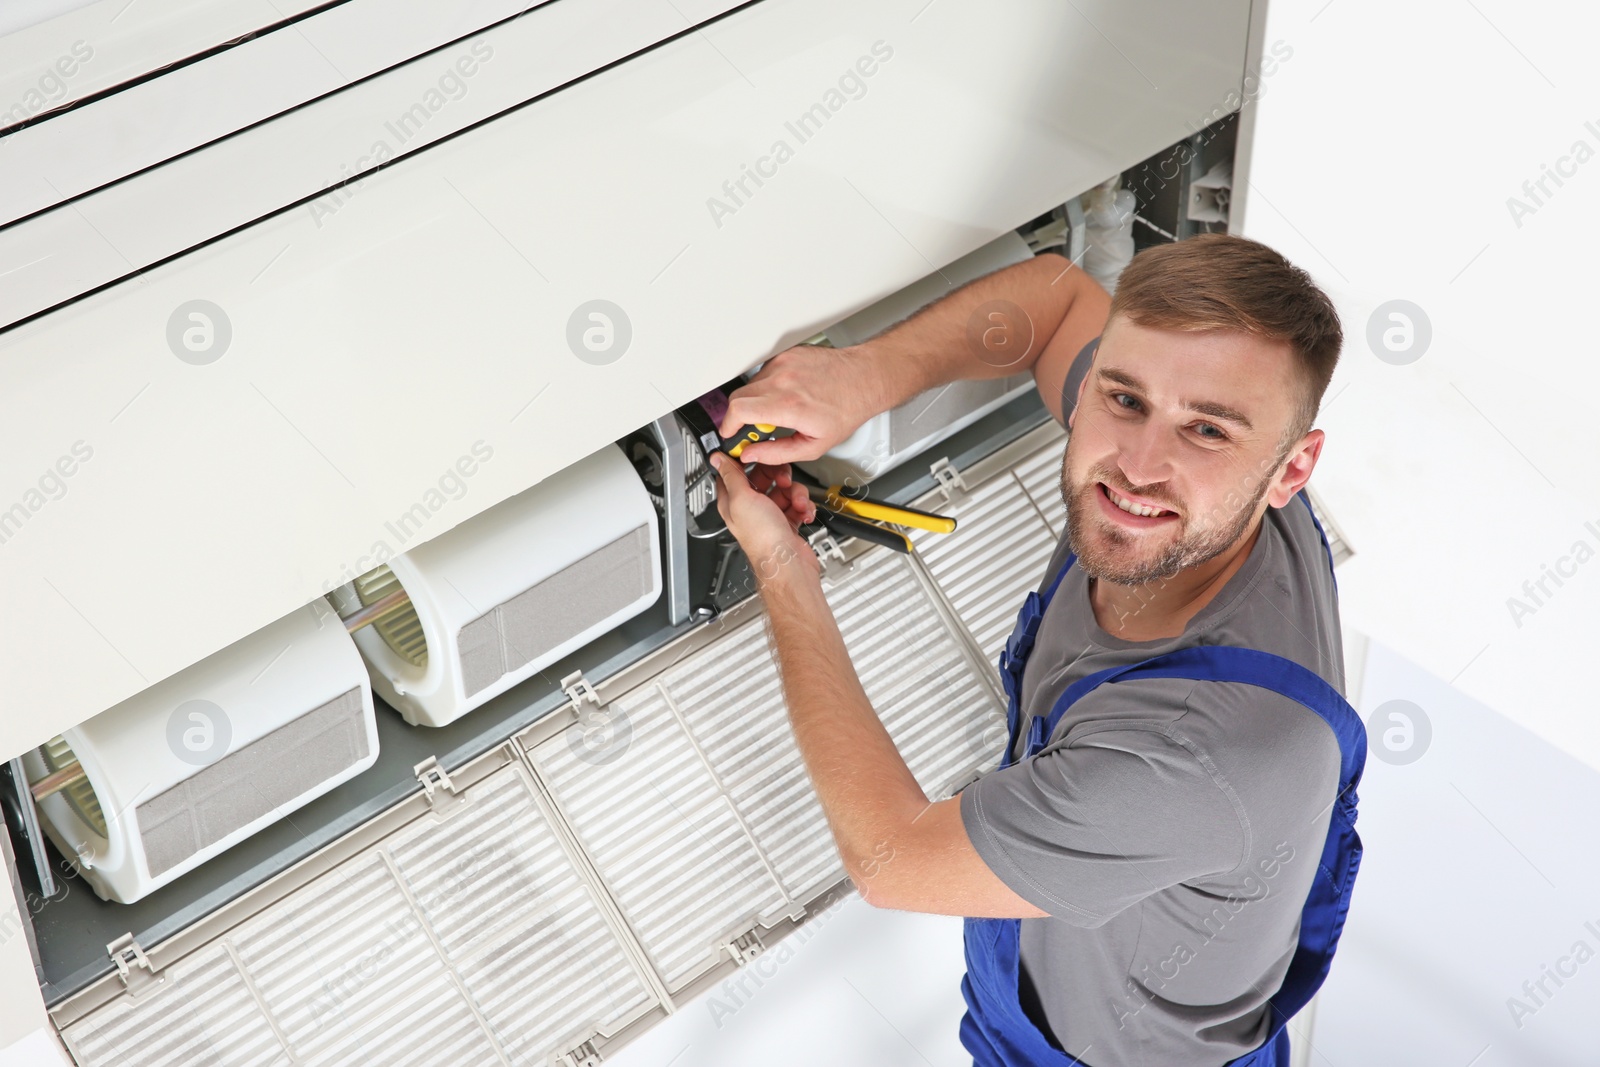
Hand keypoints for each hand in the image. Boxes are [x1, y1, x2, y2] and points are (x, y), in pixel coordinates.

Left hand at [709, 453, 821, 586]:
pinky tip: (804, 513)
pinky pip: (798, 505)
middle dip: (779, 476)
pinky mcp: (787, 522)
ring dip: (796, 494)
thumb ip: (730, 475)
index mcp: (734, 501)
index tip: (759, 453)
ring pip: (785, 489)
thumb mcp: (742, 499)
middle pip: (765, 477)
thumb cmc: (762, 538)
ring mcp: (770, 515)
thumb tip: (716, 458)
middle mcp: (750, 507)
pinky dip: (804, 507)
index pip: (735, 472)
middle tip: (784, 481)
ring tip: (797, 503)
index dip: (747, 461)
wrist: (788, 563)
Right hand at [717, 344, 883, 464]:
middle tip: (756, 428)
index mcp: (788, 405)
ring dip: (756, 401)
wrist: (864, 379)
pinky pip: (764, 372)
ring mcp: (783, 363)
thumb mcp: (814, 446)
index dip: (728, 426)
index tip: (731, 434)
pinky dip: (768, 386)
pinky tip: (789, 394)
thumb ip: (776, 453)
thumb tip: (752, 454)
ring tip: (780, 410)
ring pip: (750, 385)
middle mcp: (782, 380)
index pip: (738, 410)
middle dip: (740, 416)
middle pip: (738, 397)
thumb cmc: (846, 409)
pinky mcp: (786, 354)